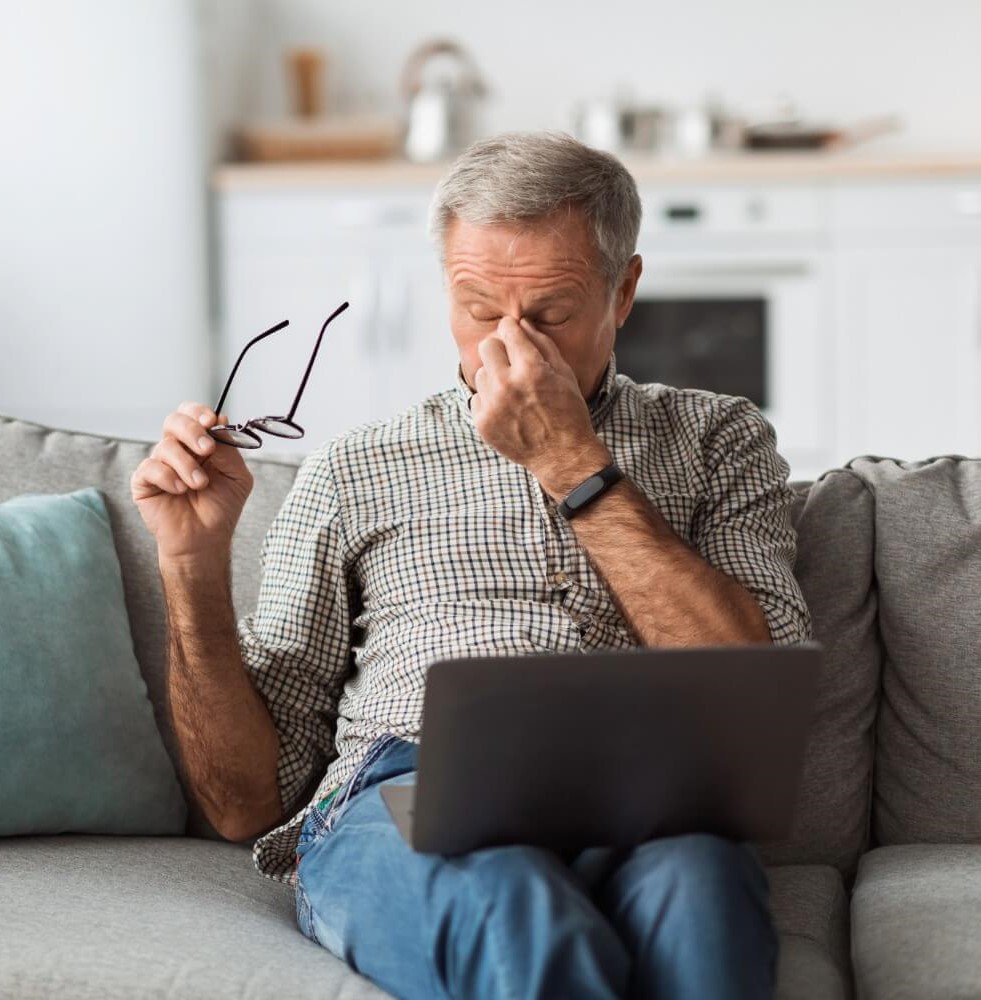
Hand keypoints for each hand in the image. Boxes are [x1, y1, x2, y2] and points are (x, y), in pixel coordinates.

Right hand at [131, 402, 253, 563]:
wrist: (206, 539)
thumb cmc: (222, 507)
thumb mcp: (237, 476)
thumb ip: (230, 450)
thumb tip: (218, 424)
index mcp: (200, 443)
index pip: (193, 414)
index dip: (199, 413)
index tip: (211, 422)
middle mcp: (179, 449)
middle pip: (174, 420)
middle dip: (192, 431)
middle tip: (206, 450)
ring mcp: (160, 464)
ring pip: (165, 446)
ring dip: (187, 465)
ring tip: (199, 485)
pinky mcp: (144, 481)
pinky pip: (150, 467)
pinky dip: (168, 477)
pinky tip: (180, 491)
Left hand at [469, 318, 611, 495]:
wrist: (562, 455)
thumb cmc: (568, 413)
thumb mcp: (564, 374)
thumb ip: (542, 344)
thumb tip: (522, 323)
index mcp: (531, 369)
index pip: (507, 330)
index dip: (511, 329)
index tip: (513, 334)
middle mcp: (507, 385)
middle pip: (486, 346)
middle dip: (499, 349)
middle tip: (511, 361)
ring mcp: (492, 405)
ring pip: (481, 372)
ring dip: (495, 376)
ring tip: (513, 391)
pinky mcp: (482, 422)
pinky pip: (477, 397)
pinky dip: (490, 400)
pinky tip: (508, 409)